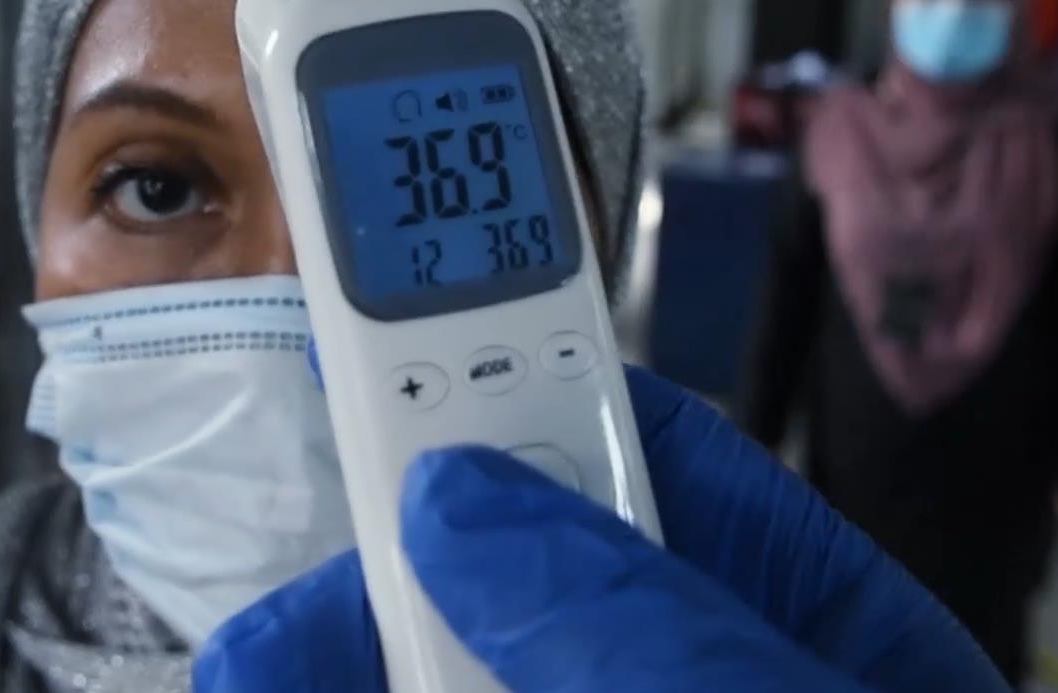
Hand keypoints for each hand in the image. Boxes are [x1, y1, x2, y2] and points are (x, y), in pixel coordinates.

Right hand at [195, 367, 1004, 692]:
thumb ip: (632, 617)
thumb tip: (460, 498)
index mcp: (799, 639)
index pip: (638, 469)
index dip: (497, 411)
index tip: (368, 394)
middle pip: (502, 609)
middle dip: (371, 622)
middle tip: (258, 658)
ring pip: (450, 689)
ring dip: (345, 683)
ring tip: (260, 686)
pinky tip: (289, 688)